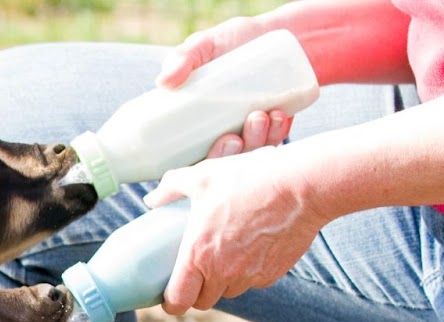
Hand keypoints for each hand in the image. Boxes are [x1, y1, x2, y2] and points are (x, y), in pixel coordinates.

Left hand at [144, 149, 328, 313]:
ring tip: (224, 257)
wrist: (302, 185)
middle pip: (203, 301)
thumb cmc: (250, 179)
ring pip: (229, 292)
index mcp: (199, 255)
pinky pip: (254, 282)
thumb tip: (152, 199)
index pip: (178, 301)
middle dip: (197, 292)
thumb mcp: (203, 176)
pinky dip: (249, 273)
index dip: (171, 303)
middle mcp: (223, 273)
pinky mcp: (273, 273)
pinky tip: (251, 249)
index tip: (170, 297)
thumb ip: (172, 187)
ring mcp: (250, 276)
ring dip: (223, 282)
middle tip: (196, 273)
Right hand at [160, 16, 295, 159]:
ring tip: (265, 116)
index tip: (220, 145)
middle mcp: (217, 135)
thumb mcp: (203, 46)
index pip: (190, 160)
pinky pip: (271, 143)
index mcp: (192, 127)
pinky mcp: (269, 130)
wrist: (272, 32)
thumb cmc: (231, 40)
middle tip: (236, 137)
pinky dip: (277, 134)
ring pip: (248, 155)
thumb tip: (163, 82)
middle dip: (231, 156)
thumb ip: (182, 58)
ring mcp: (245, 134)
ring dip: (257, 143)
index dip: (201, 166)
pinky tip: (280, 119)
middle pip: (220, 163)